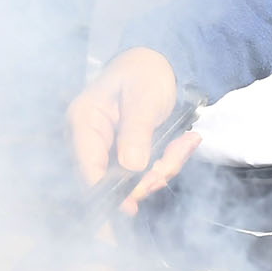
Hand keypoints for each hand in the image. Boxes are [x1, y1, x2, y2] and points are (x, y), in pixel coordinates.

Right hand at [66, 47, 200, 214]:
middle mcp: (92, 139)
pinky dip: (169, 160)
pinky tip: (186, 141)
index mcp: (84, 121)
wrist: (158, 62)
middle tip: (172, 163)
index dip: (106, 191)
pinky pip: (147, 170)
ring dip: (164, 167)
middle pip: (111, 179)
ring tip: (186, 142)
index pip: (88, 165)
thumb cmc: (144, 72)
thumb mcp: (143, 97)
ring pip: (134, 178)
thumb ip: (136, 131)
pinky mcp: (128, 154)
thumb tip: (131, 168)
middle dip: (146, 178)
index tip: (129, 207)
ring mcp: (110, 148)